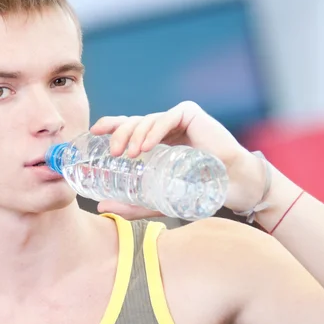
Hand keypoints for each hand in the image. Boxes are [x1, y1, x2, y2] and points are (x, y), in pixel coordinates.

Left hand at [90, 101, 265, 217]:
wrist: (230, 185)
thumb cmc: (196, 191)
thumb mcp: (156, 200)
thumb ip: (130, 205)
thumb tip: (100, 208)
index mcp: (154, 140)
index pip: (127, 127)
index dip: (110, 126)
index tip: (93, 133)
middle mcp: (163, 127)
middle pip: (133, 122)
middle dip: (118, 133)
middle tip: (112, 152)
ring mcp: (177, 119)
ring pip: (146, 120)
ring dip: (134, 135)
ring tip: (128, 154)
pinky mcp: (191, 114)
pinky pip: (167, 118)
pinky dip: (154, 131)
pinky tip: (145, 147)